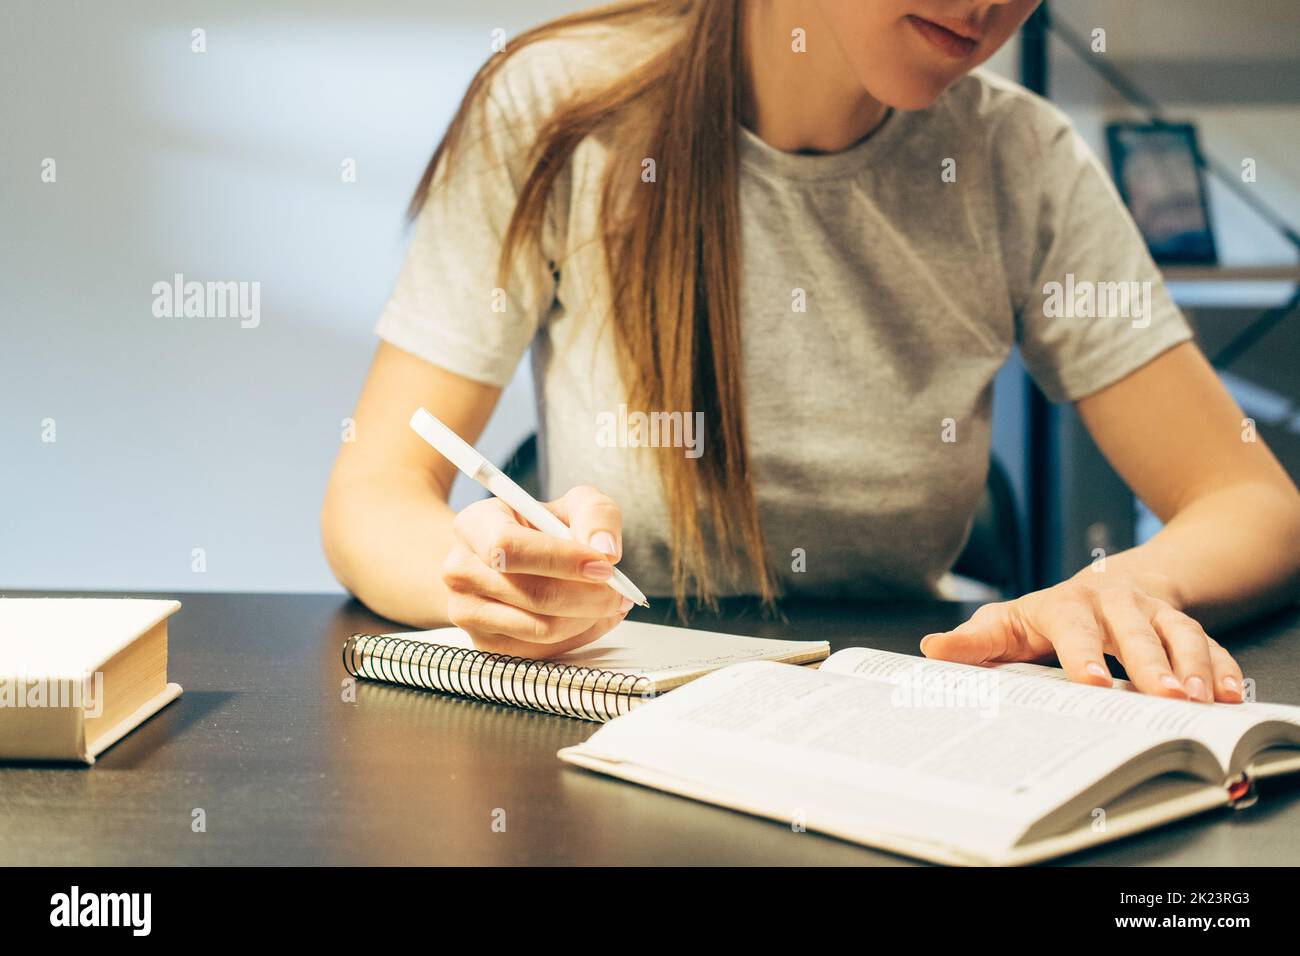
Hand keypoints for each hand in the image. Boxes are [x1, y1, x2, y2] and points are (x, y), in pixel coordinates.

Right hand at [442, 485, 631, 657]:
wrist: (509, 561)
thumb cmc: (542, 530)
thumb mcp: (572, 506)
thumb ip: (596, 515)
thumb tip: (606, 551)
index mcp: (474, 524)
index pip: (510, 548)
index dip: (562, 560)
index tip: (604, 566)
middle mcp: (459, 570)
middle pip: (533, 594)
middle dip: (589, 596)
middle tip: (619, 592)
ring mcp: (467, 612)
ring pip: (542, 629)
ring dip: (588, 618)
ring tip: (609, 602)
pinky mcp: (484, 645)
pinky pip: (542, 652)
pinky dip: (577, 637)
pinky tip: (588, 617)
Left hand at [919, 572, 1243, 702]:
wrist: (1104, 586)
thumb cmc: (1046, 617)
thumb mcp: (1007, 624)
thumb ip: (975, 640)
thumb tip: (931, 649)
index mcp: (1066, 604)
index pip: (1074, 627)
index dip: (1084, 654)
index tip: (1092, 683)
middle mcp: (1114, 603)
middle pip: (1134, 631)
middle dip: (1150, 663)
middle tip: (1165, 697)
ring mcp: (1153, 612)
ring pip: (1179, 634)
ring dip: (1192, 666)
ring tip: (1199, 701)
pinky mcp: (1183, 625)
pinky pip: (1210, 643)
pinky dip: (1223, 667)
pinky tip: (1230, 695)